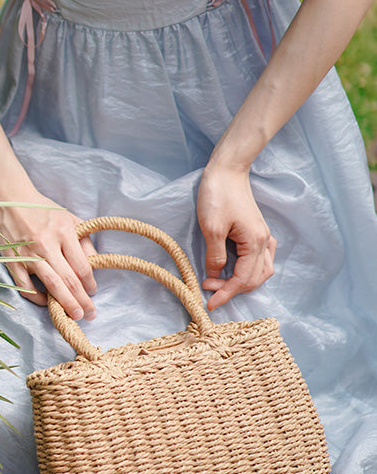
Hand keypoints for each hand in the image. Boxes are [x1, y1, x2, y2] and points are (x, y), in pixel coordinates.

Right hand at [0, 195, 98, 320]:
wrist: (11, 201)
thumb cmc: (43, 210)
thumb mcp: (69, 218)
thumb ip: (83, 240)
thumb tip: (94, 264)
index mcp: (64, 231)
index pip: (82, 266)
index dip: (90, 283)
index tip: (93, 291)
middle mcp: (47, 244)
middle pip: (70, 280)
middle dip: (82, 300)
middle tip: (90, 314)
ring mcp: (29, 254)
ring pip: (51, 285)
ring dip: (65, 303)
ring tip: (75, 315)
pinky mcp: (13, 261)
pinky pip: (26, 287)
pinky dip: (37, 298)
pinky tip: (47, 302)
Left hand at [196, 164, 275, 309]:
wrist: (227, 170)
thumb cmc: (218, 195)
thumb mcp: (211, 228)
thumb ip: (215, 256)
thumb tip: (215, 275)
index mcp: (255, 242)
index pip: (243, 279)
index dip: (225, 294)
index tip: (209, 303)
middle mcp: (264, 242)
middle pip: (254, 279)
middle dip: (232, 289)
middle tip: (209, 290)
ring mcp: (263, 236)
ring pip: (261, 271)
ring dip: (242, 282)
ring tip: (221, 284)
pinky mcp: (257, 231)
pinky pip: (260, 259)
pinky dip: (249, 271)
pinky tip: (235, 270)